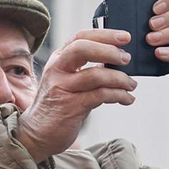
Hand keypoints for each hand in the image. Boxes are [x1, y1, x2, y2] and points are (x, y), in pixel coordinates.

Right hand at [13, 29, 136, 162]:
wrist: (37, 134)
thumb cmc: (56, 107)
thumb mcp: (66, 81)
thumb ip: (85, 69)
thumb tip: (115, 60)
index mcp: (58, 60)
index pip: (80, 37)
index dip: (104, 34)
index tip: (125, 37)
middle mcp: (57, 70)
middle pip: (83, 48)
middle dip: (110, 51)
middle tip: (127, 59)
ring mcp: (62, 88)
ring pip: (96, 75)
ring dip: (120, 79)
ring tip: (131, 84)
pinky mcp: (71, 107)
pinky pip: (101, 96)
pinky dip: (119, 95)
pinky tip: (126, 99)